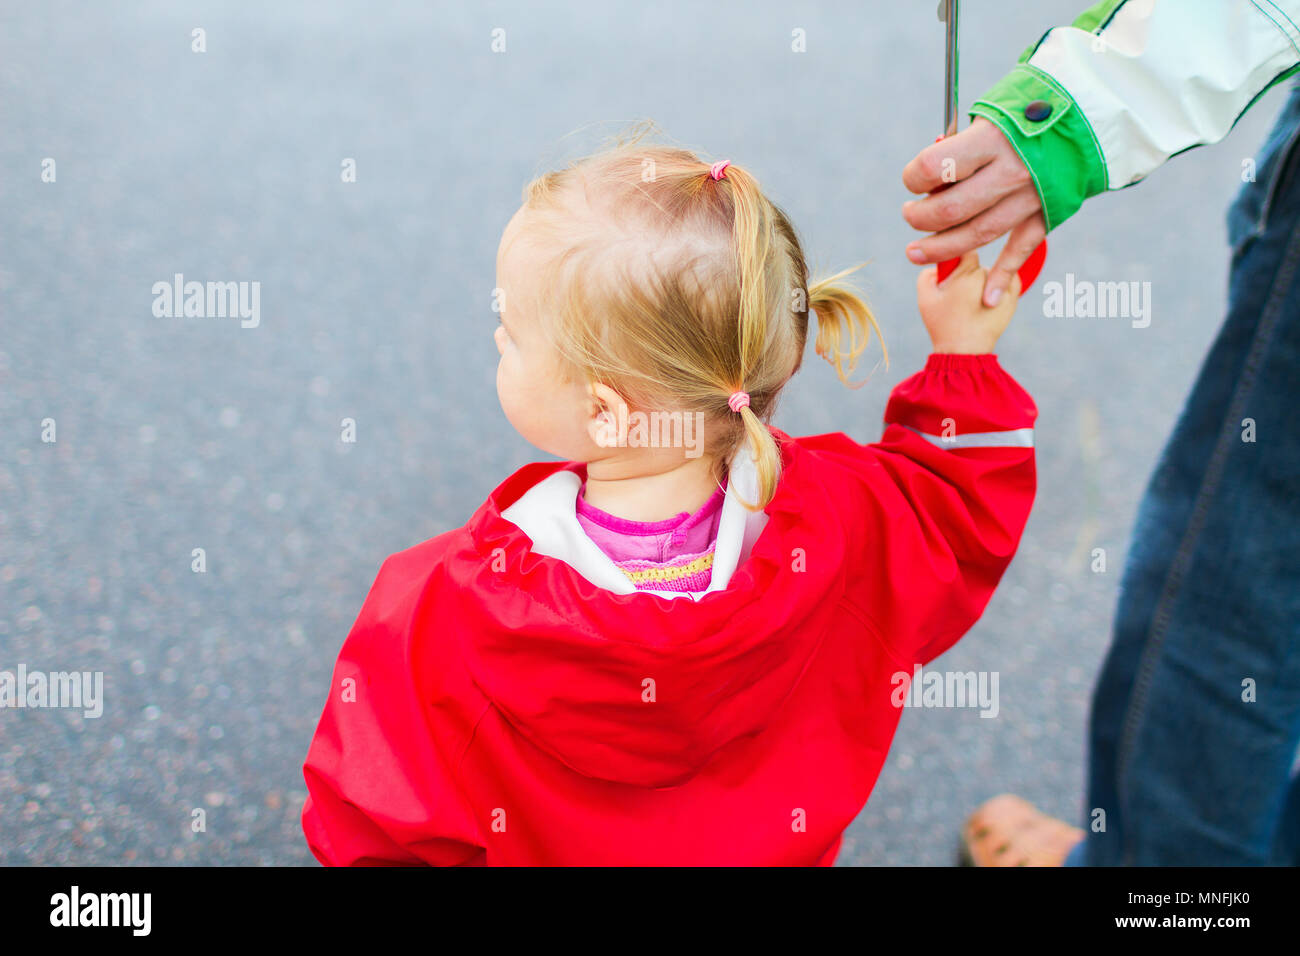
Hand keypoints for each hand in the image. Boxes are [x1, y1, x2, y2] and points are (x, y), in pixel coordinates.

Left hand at [901, 117, 1044, 307]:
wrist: (1092, 112)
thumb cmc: (1031, 108)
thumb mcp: (993, 112)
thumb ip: (962, 146)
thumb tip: (930, 178)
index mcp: (992, 139)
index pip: (935, 167)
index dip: (914, 177)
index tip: (912, 180)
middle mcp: (1010, 171)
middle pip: (951, 210)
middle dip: (921, 219)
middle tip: (910, 217)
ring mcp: (1031, 196)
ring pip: (978, 234)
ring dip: (943, 249)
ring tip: (916, 253)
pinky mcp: (1048, 212)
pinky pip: (1021, 249)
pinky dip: (1004, 275)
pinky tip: (987, 297)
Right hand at [917, 250, 1019, 353]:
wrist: (965, 350)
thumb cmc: (942, 324)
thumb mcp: (925, 296)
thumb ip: (929, 269)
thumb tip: (941, 258)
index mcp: (966, 273)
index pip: (962, 248)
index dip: (953, 258)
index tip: (949, 272)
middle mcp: (989, 275)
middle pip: (975, 263)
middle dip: (965, 274)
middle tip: (957, 295)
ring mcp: (1004, 285)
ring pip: (989, 272)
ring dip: (981, 281)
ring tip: (971, 304)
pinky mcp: (1014, 295)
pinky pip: (1005, 279)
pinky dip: (996, 286)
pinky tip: (986, 300)